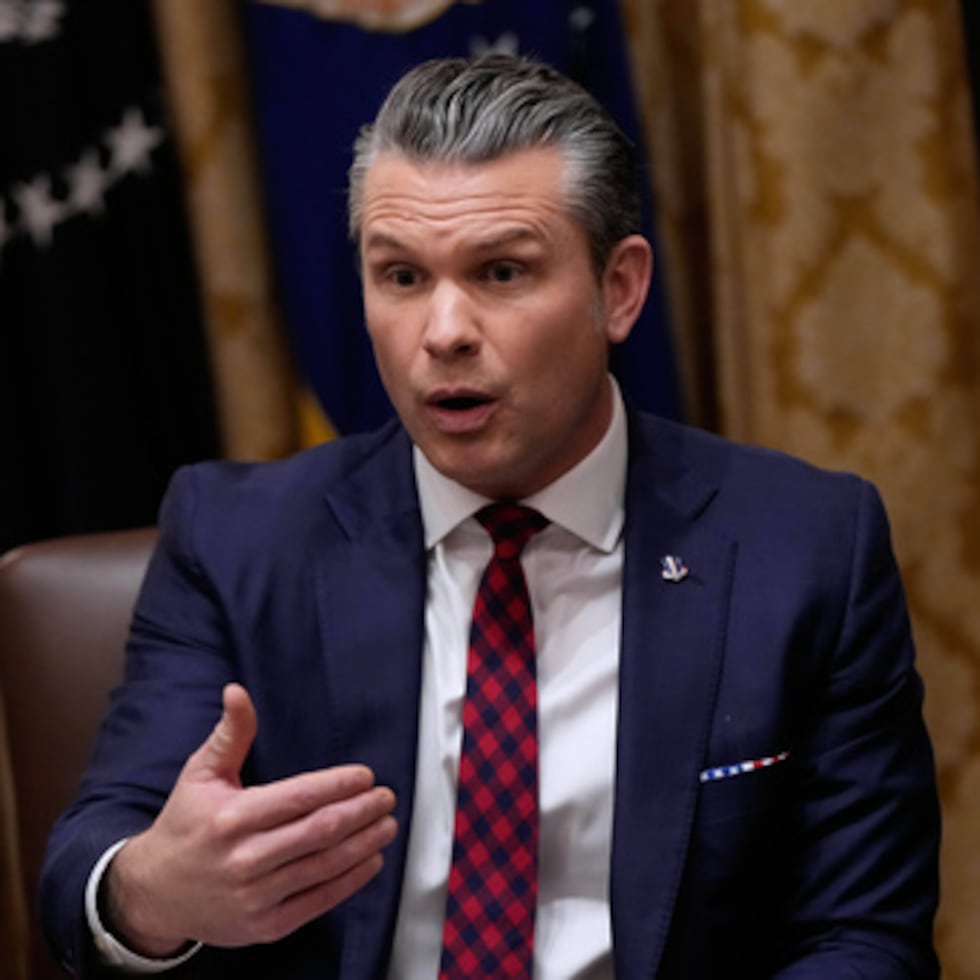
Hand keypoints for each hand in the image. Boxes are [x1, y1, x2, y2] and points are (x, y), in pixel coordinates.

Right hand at [103, 683, 396, 955]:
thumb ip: (231, 733)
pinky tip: (371, 861)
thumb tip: (237, 691)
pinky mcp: (265, 927)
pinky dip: (350, 881)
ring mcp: (255, 897)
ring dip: (363, 844)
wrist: (155, 893)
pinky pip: (317, 902)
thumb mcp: (201, 773)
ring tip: (387, 824)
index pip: (298, 797)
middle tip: (385, 797)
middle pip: (318, 832)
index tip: (365, 775)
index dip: (337, 785)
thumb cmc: (185, 825)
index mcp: (231, 818)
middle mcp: (244, 859)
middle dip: (360, 812)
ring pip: (324, 866)